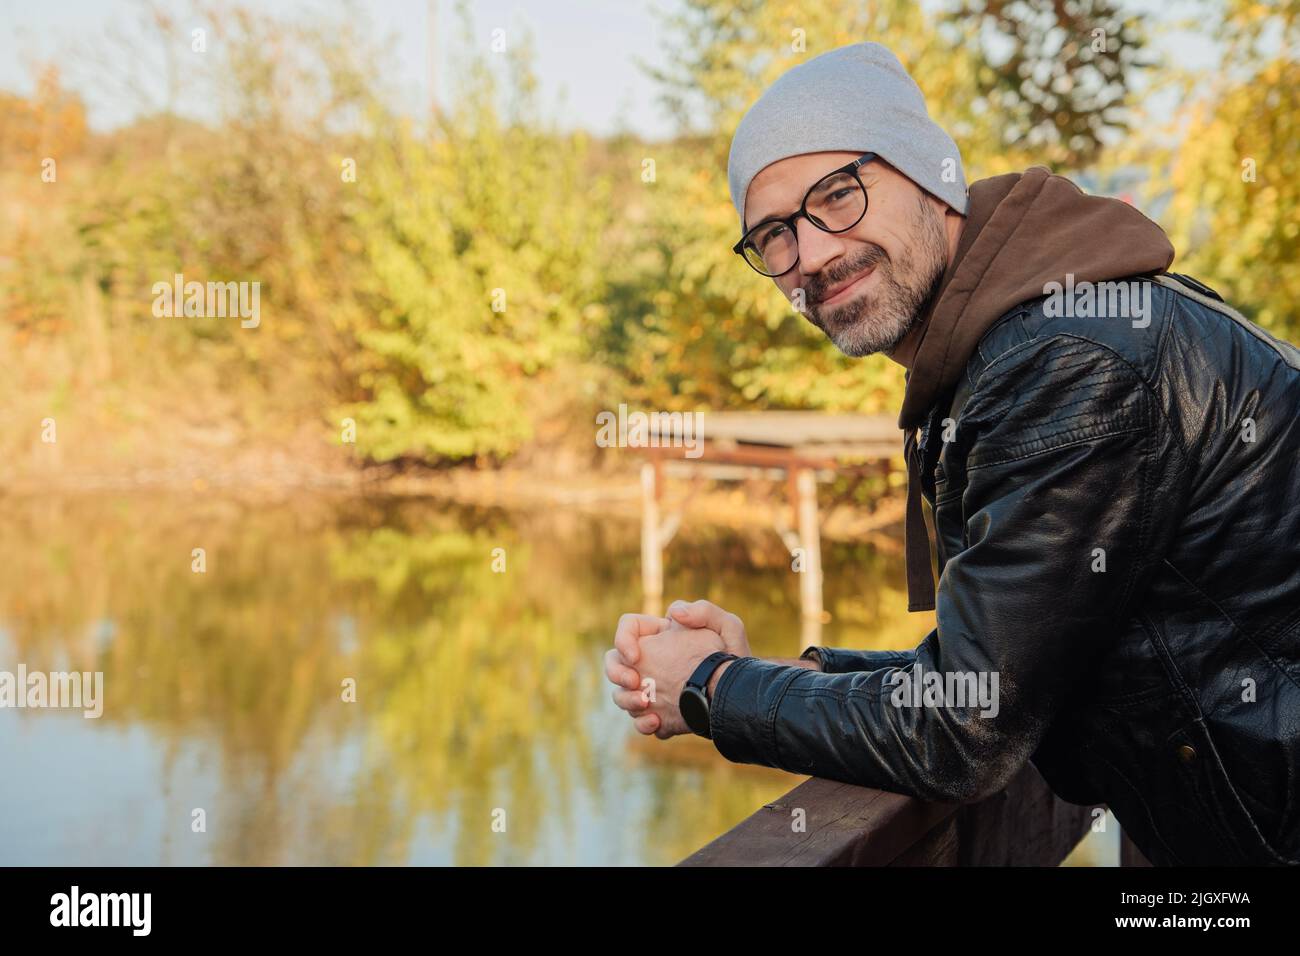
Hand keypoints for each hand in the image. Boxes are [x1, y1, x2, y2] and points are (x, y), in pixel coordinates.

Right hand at [605, 600, 751, 736]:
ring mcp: (653, 690)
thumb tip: (672, 614)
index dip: (623, 638)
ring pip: (622, 694)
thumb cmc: (735, 659)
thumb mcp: (728, 627)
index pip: (629, 627)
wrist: (742, 697)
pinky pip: (640, 721)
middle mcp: (652, 663)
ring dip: (626, 700)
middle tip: (634, 681)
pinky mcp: (660, 714)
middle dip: (616, 672)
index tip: (636, 655)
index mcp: (662, 637)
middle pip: (614, 662)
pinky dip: (643, 724)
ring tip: (645, 704)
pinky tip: (657, 722)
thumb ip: (703, 611)